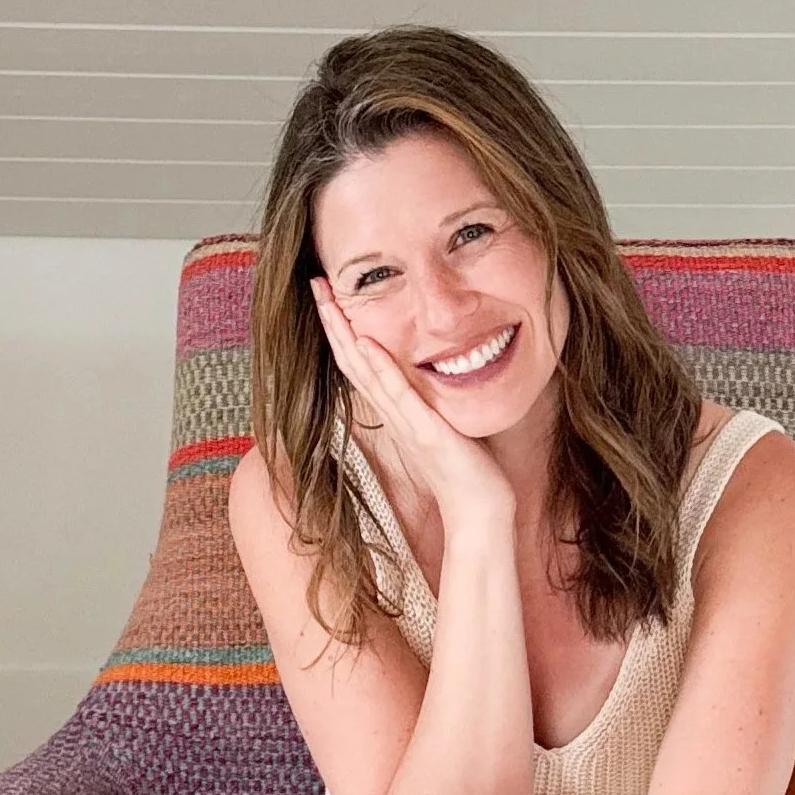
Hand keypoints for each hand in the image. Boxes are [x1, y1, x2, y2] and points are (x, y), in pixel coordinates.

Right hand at [311, 275, 515, 526]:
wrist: (479, 511)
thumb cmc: (466, 470)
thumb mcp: (443, 424)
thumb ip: (429, 400)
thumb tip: (431, 374)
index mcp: (396, 410)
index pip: (360, 363)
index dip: (341, 329)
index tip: (329, 295)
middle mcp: (393, 414)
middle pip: (352, 361)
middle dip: (333, 321)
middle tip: (315, 283)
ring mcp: (406, 423)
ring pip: (366, 373)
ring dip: (346, 335)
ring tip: (329, 302)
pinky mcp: (426, 433)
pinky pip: (399, 396)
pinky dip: (381, 368)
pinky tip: (367, 343)